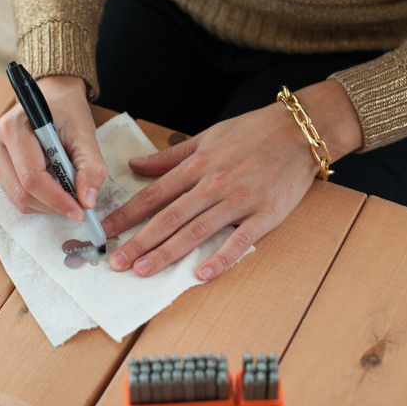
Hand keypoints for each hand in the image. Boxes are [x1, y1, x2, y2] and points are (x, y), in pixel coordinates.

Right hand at [0, 75, 106, 218]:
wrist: (53, 96)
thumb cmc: (67, 111)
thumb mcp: (85, 134)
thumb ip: (90, 167)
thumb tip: (87, 201)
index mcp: (13, 127)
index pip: (32, 177)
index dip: (57, 199)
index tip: (81, 211)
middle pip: (23, 192)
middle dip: (54, 205)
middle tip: (79, 206)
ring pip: (17, 198)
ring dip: (46, 204)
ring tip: (68, 191)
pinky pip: (14, 194)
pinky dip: (38, 199)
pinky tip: (53, 186)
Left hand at [104, 80, 361, 280]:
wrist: (299, 130)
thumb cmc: (253, 131)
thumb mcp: (207, 136)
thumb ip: (170, 156)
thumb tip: (136, 165)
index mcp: (197, 165)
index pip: (154, 194)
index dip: (128, 215)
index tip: (106, 231)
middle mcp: (213, 183)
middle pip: (169, 217)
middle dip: (140, 241)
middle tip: (116, 262)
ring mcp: (239, 200)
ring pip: (196, 231)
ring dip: (168, 252)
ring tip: (144, 270)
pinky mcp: (264, 214)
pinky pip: (239, 240)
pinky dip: (220, 258)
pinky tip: (201, 274)